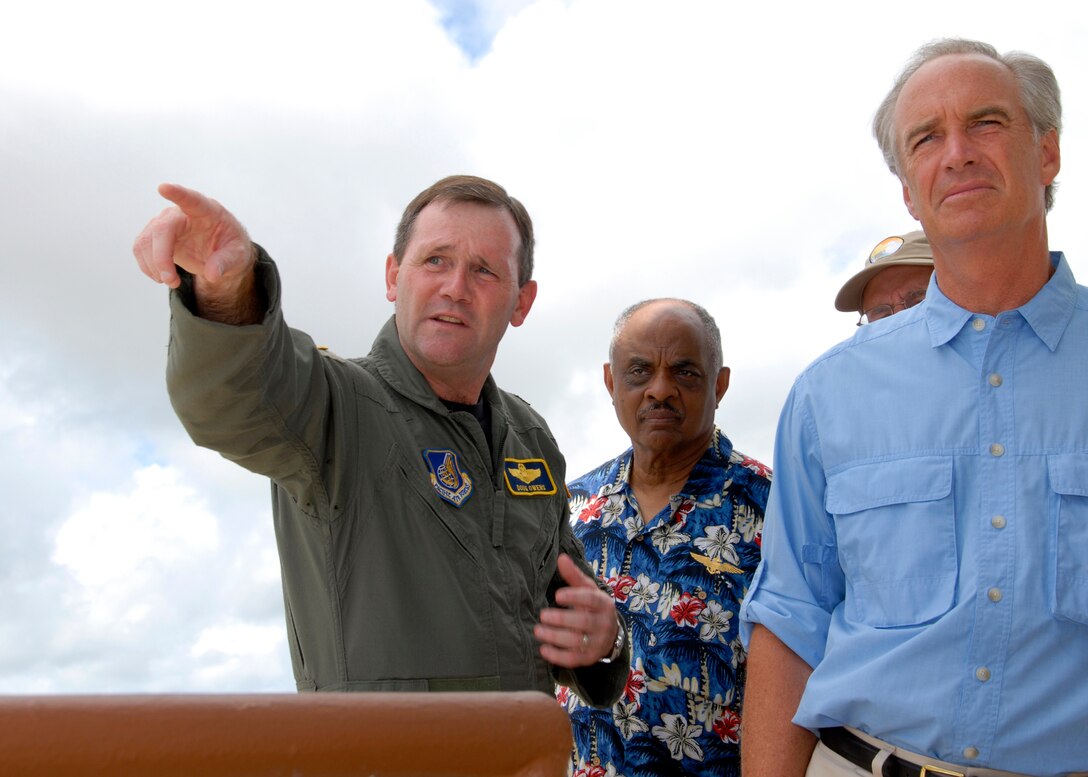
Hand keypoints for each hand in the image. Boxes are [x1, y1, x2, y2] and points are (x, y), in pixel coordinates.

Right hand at [133, 183, 253, 289]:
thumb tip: (212, 275)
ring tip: (172, 282)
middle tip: (171, 282)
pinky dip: (147, 266)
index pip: (191, 199)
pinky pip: (141, 248)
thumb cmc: (231, 247)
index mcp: (206, 211)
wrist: (221, 252)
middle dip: (161, 257)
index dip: (177, 193)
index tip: (163, 188)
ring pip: (147, 240)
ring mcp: (166, 223)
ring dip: (153, 265)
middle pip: (162, 229)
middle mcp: (182, 213)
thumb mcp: (238, 256)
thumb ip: (226, 262)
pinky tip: (161, 276)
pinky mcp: (155, 235)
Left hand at [534, 553, 620, 667]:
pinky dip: (557, 656)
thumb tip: (561, 558)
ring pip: (577, 642)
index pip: (591, 600)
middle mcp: (603, 624)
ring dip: (555, 637)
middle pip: (583, 623)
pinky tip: (543, 649)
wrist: (610, 634)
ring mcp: (597, 643)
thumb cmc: (593, 606)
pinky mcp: (589, 658)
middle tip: (542, 615)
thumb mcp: (587, 589)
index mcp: (603, 604)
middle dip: (561, 619)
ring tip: (538, 631)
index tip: (557, 596)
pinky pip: (574, 660)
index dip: (575, 597)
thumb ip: (574, 576)